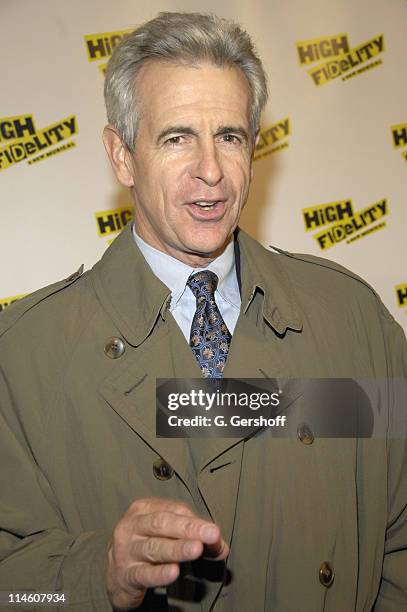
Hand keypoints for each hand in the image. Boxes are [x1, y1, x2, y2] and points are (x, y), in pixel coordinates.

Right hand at [105, 497, 228, 609]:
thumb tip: (220, 546)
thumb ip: (192, 536)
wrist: (115, 574)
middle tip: (211, 533)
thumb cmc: (145, 546)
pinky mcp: (124, 576)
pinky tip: (174, 572)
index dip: (195, 521)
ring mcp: (125, 551)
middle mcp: (131, 526)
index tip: (214, 532)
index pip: (173, 510)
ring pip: (154, 548)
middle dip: (189, 528)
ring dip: (177, 548)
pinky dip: (159, 573)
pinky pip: (143, 574)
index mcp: (143, 509)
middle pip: (162, 523)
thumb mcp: (166, 535)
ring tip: (197, 549)